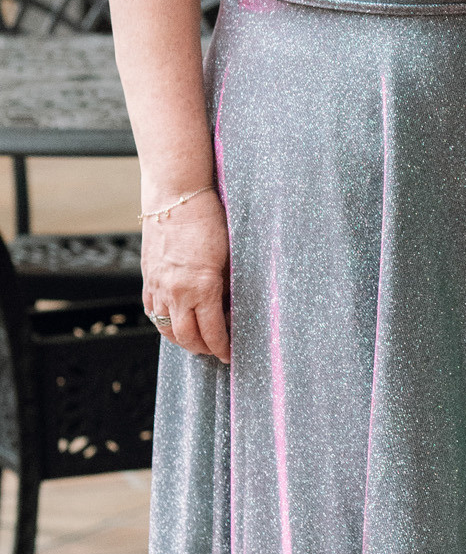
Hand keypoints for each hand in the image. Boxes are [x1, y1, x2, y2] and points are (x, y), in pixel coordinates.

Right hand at [141, 188, 230, 363]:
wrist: (175, 199)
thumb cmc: (209, 222)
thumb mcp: (229, 256)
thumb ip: (228, 286)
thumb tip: (230, 308)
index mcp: (202, 288)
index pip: (212, 332)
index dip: (222, 347)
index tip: (230, 355)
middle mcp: (176, 293)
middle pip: (187, 337)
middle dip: (203, 349)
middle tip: (216, 352)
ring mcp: (158, 287)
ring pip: (167, 329)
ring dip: (183, 340)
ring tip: (197, 342)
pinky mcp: (147, 279)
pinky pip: (153, 312)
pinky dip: (165, 323)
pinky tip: (176, 323)